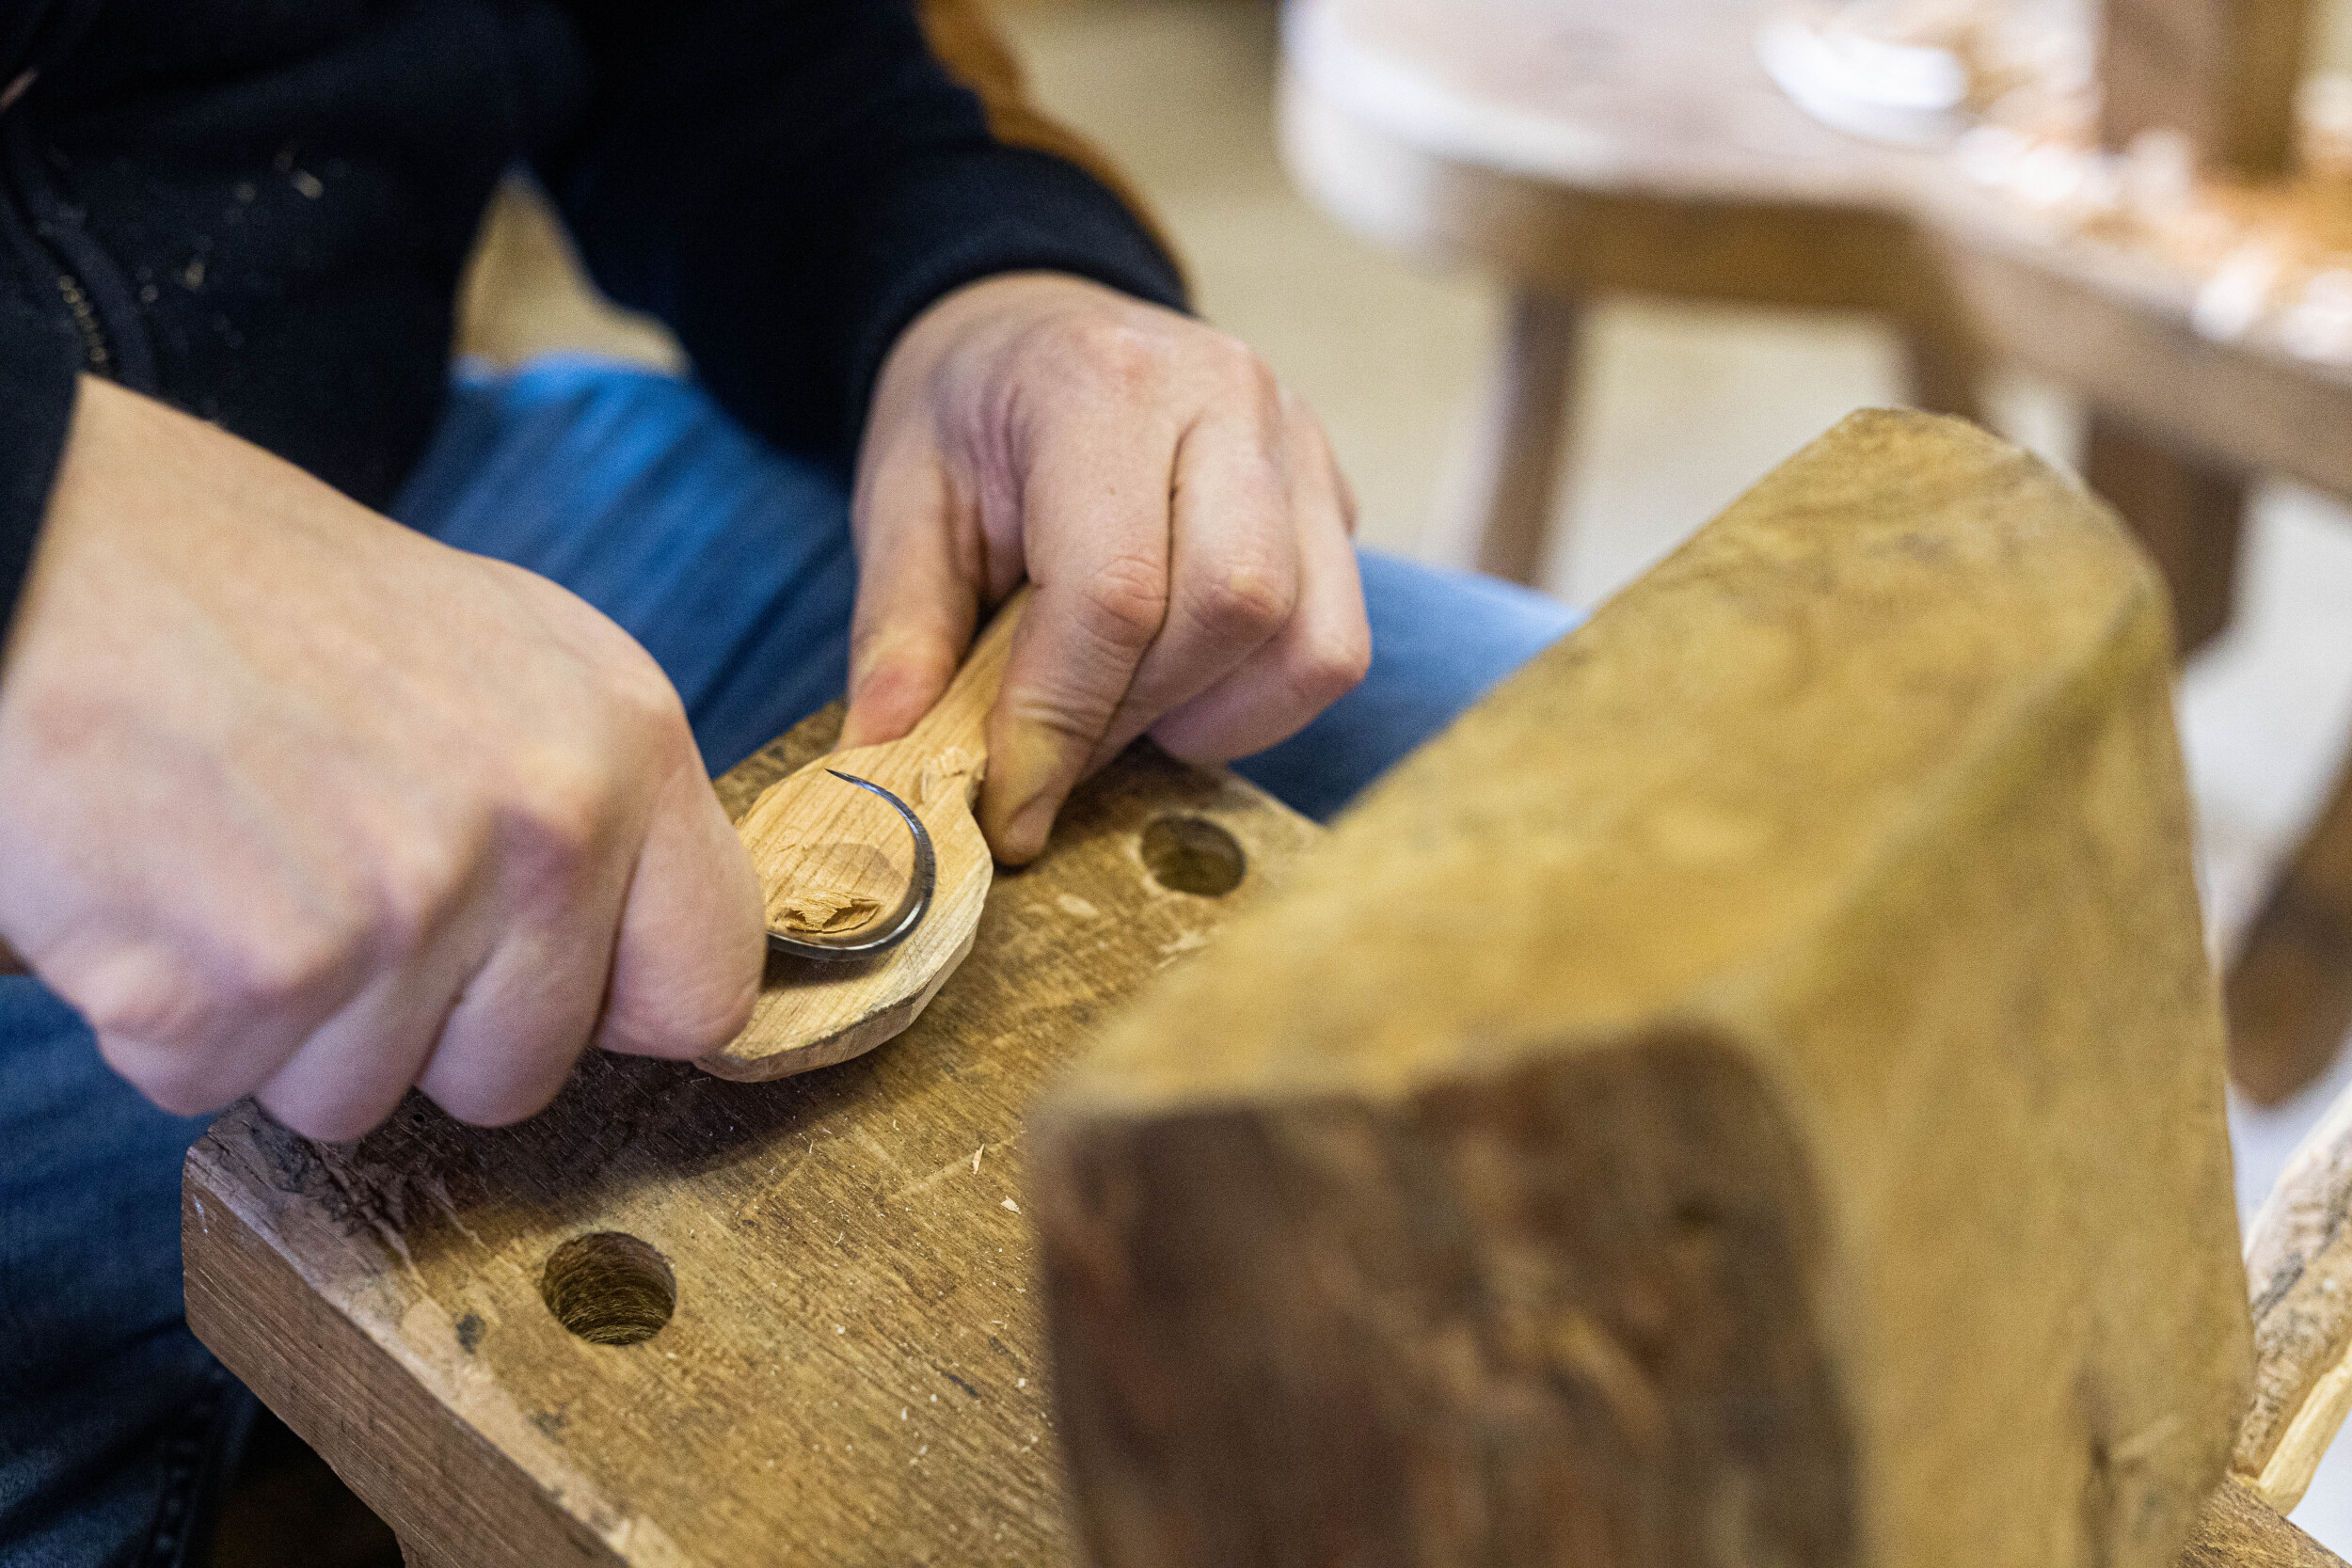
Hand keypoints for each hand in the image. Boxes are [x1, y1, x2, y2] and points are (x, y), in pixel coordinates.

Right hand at [0, 378, 763, 1139]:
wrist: (41, 540)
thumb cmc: (257, 599)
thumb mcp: (498, 651)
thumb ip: (597, 802)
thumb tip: (663, 975)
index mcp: (623, 738)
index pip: (705, 987)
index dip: (608, 1009)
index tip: (529, 982)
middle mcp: (544, 824)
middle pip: (517, 1077)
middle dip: (412, 1026)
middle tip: (322, 885)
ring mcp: (406, 903)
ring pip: (360, 1097)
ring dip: (277, 1025)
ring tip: (231, 864)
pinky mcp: (256, 975)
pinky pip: (214, 1087)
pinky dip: (162, 1019)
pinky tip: (150, 888)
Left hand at [840, 272, 1370, 862]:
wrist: (1035, 327)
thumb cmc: (968, 417)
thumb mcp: (900, 501)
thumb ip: (901, 629)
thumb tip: (888, 759)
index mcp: (1100, 382)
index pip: (1113, 588)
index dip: (1060, 722)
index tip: (1011, 808)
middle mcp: (1228, 397)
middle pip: (1235, 608)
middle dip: (1138, 717)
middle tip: (1059, 754)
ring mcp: (1301, 443)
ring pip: (1310, 643)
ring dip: (1213, 720)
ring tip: (1123, 712)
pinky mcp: (1335, 497)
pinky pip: (1334, 644)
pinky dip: (1261, 703)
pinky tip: (1182, 686)